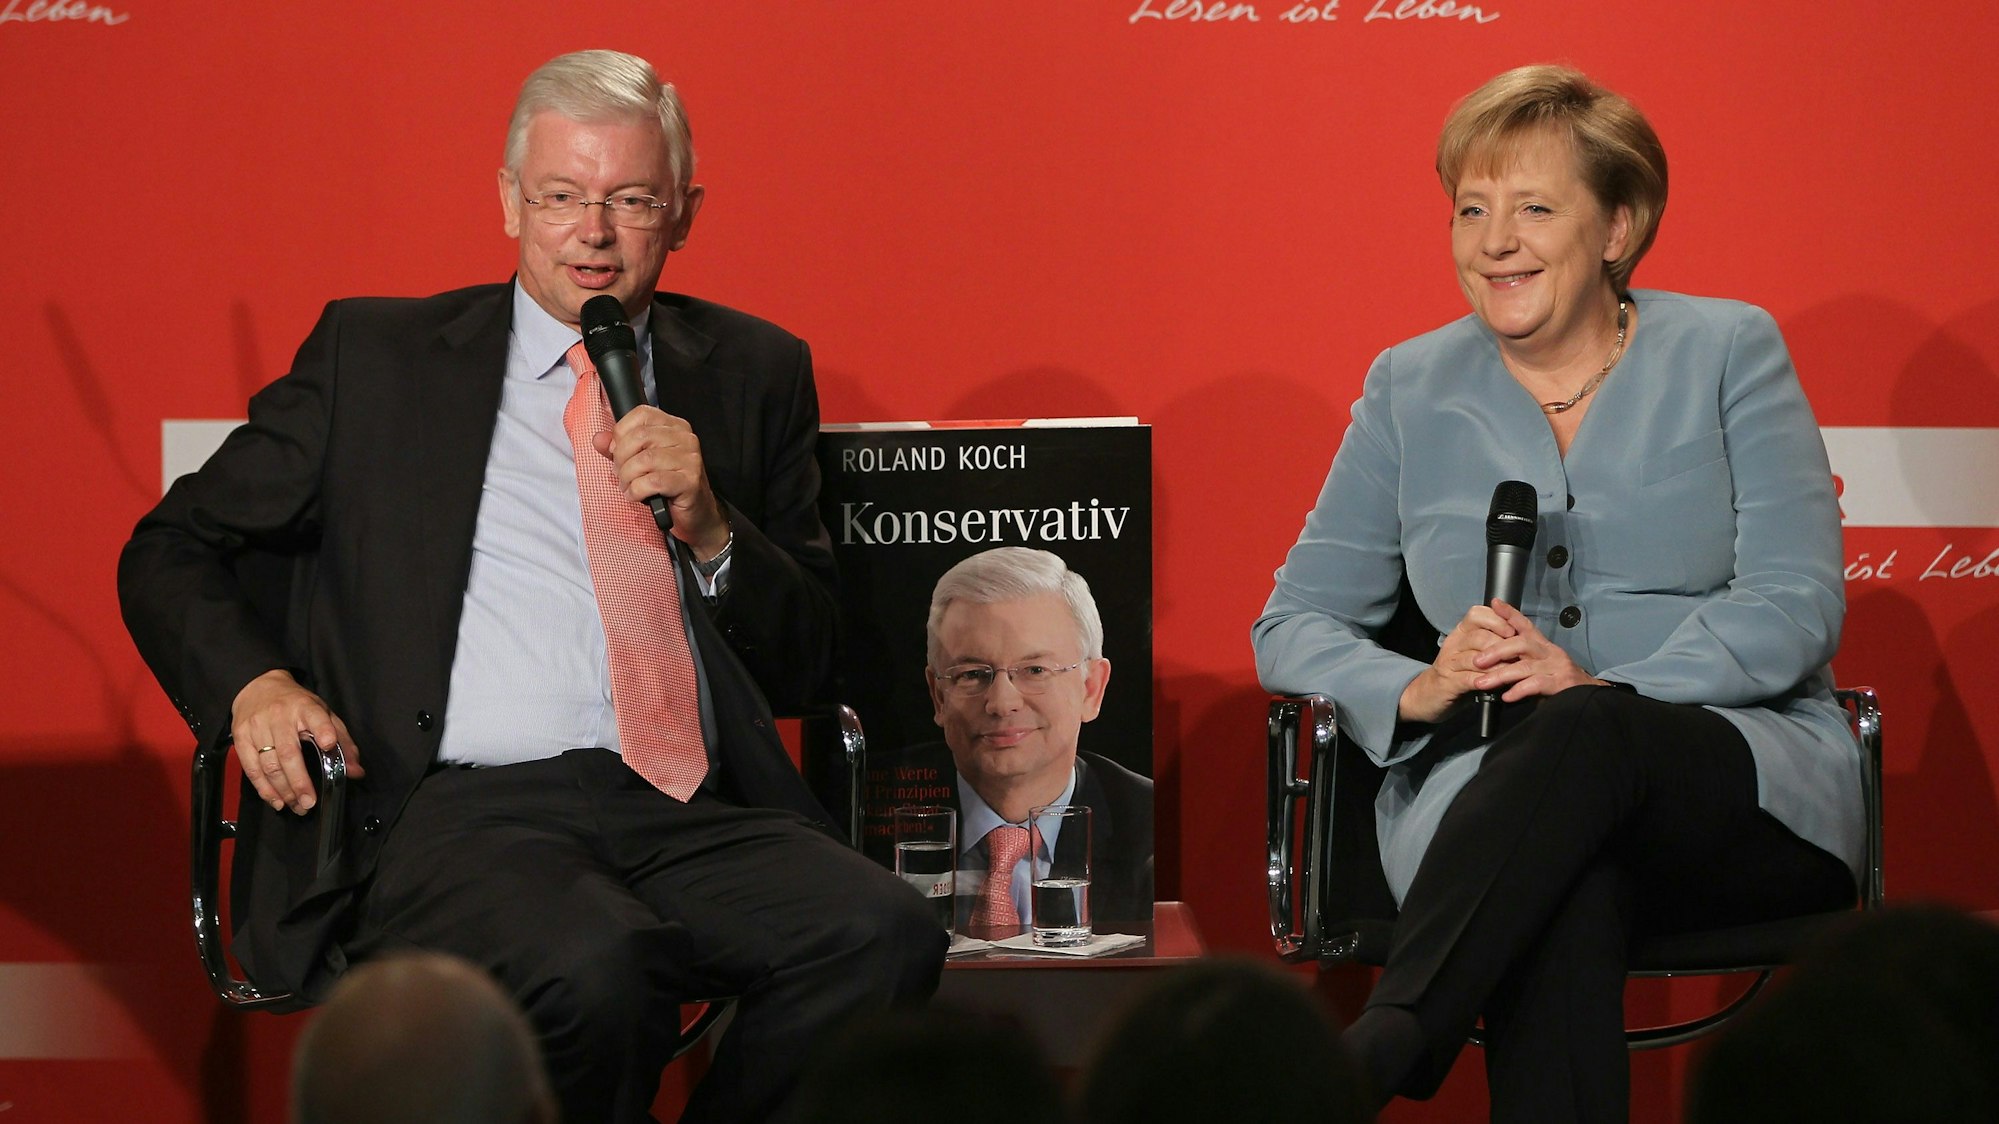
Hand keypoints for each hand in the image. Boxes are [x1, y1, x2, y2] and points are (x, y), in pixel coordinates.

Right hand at [230, 669, 363, 814]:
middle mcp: (280, 716)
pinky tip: (276, 800)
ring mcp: (257, 727)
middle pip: (289, 753)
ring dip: (283, 791)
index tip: (329, 744)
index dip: (323, 730)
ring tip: (297, 806)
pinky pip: (252, 768)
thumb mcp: (323, 714)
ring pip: (269, 765)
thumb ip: (343, 741)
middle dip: (299, 782)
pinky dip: (264, 788)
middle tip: (309, 802)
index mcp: (305, 707)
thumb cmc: (296, 705)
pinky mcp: (241, 737)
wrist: (258, 688)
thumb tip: (356, 771)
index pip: (316, 717)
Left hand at [593, 406, 729, 558]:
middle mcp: (685, 438)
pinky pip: (653, 481)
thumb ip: (619, 448)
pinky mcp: (690, 481)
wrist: (697, 514)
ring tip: (629, 488)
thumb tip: (599, 439)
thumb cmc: (668, 487)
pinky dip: (638, 491)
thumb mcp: (640, 463)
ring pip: (644, 460)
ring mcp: (690, 459)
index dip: (621, 433)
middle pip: (639, 436)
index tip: (618, 452)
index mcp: (674, 427)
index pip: (641, 414)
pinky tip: (639, 496)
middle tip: (621, 475)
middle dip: (621, 459)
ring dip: (628, 478)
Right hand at [1397, 600, 1517, 723]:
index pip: (1477, 614)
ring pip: (1476, 658)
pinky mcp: (1448, 682)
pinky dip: (1487, 681)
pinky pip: (1470, 678)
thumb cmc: (1458, 672)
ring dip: (1499, 665)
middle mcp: (1453, 643)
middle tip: (1520, 656)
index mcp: (1460, 632)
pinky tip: (1499, 684)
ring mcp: (1448, 663)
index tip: (1513, 631)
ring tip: (1514, 671)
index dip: (1497, 620)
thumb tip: (1519, 632)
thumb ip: (1490, 640)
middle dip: (1503, 646)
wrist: (1429, 695)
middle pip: (1480, 636)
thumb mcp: (1473, 651)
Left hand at [1468, 600, 1605, 702]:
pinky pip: (1537, 685)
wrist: (1589, 697)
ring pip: (1525, 666)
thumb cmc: (1559, 680)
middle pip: (1521, 643)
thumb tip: (1491, 656)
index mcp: (1543, 645)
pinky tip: (1506, 696)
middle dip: (1496, 651)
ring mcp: (1557, 667)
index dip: (1510, 613)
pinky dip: (1519, 690)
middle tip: (1477, 660)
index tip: (1494, 604)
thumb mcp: (1540, 664)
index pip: (1525, 625)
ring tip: (1481, 683)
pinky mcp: (1562, 684)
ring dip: (1500, 675)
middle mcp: (1550, 652)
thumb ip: (1520, 658)